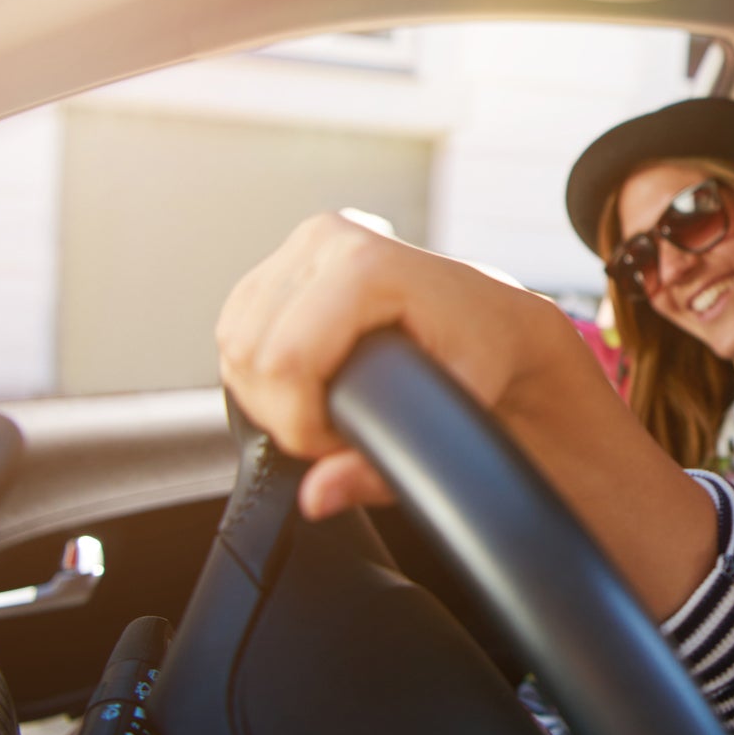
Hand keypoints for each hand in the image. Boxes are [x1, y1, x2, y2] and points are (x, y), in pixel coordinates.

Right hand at [215, 212, 558, 518]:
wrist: (501, 318)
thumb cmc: (488, 355)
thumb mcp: (454, 413)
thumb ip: (383, 466)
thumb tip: (317, 495)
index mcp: (365, 263)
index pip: (283, 359)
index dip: (301, 421)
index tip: (344, 442)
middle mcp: (328, 239)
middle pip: (249, 352)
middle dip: (284, 412)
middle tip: (342, 432)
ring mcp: (303, 244)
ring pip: (232, 340)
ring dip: (268, 394)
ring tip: (333, 407)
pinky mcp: (285, 261)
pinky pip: (235, 327)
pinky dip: (261, 371)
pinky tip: (310, 383)